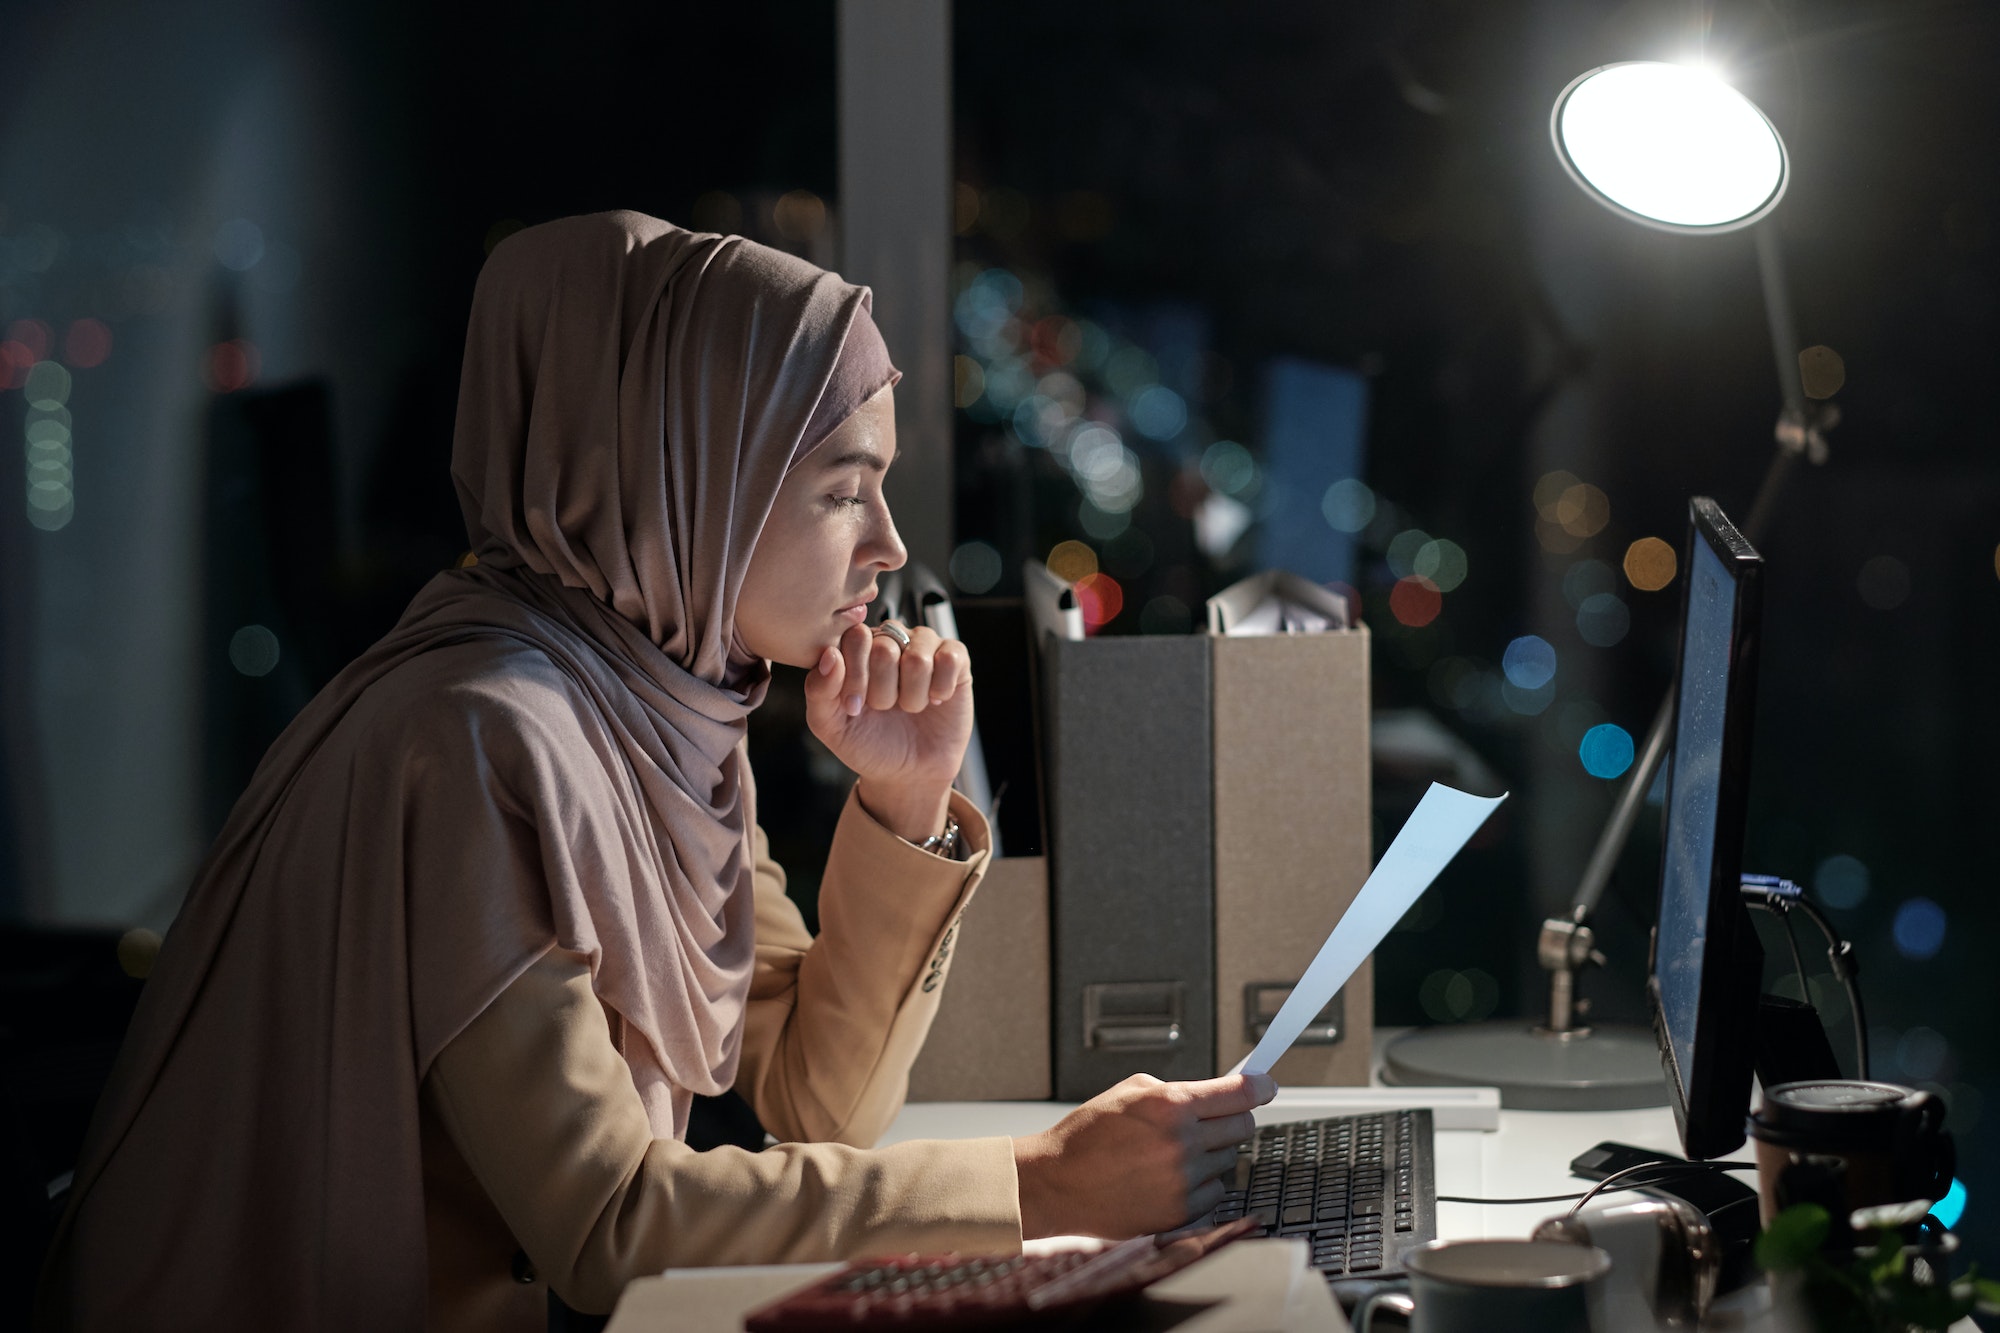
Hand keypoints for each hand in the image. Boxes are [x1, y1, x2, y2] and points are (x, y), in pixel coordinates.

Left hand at [803, 621, 974, 842]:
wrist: (908, 773)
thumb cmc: (867, 743)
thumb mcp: (830, 725)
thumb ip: (818, 690)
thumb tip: (830, 655)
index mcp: (856, 647)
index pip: (854, 637)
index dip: (855, 676)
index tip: (854, 706)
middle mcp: (890, 639)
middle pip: (885, 648)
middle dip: (883, 692)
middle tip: (885, 709)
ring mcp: (924, 646)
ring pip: (918, 658)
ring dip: (912, 696)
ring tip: (909, 707)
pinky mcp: (955, 659)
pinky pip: (950, 658)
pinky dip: (940, 689)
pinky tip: (935, 701)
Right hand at [1011, 1072, 1276, 1239]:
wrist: (1057, 1183)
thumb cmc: (1086, 1136)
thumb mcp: (1128, 1092)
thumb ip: (1174, 1090)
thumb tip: (1215, 1093)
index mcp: (1169, 1105)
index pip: (1238, 1093)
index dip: (1259, 1087)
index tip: (1266, 1086)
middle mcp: (1181, 1143)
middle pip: (1242, 1126)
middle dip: (1231, 1119)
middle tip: (1211, 1120)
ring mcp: (1183, 1180)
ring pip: (1228, 1160)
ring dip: (1211, 1153)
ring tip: (1173, 1153)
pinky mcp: (1181, 1212)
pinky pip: (1215, 1191)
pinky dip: (1201, 1184)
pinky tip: (1169, 1178)